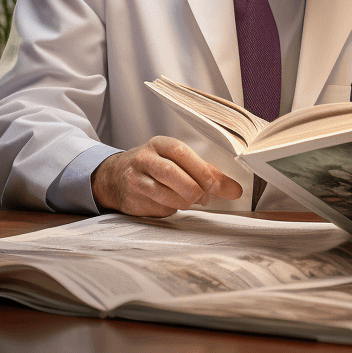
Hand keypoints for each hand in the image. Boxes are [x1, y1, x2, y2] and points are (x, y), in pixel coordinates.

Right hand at [91, 136, 242, 216]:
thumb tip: (236, 190)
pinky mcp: (132, 197)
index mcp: (162, 144)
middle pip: (172, 172)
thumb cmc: (158, 167)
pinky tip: (173, 204)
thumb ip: (208, 174)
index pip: (182, 153)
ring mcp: (136, 177)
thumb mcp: (181, 163)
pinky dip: (170, 208)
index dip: (201, 170)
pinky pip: (156, 206)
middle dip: (193, 188)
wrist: (116, 177)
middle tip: (204, 198)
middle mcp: (145, 157)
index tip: (217, 186)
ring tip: (191, 201)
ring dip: (183, 201)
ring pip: (164, 192)